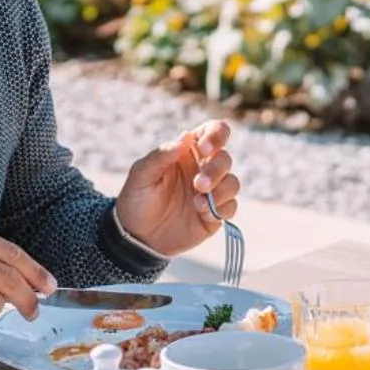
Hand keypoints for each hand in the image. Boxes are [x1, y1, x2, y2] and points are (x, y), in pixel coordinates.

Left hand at [116, 120, 239, 258]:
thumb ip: (162, 154)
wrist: (138, 237)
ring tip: (198, 203)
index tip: (205, 148)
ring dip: (220, 190)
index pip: (213, 132)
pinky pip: (231, 206)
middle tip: (198, 184)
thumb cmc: (137, 199)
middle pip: (225, 159)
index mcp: (187, 152)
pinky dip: (221, 209)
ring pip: (232, 182)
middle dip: (216, 170)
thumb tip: (186, 136)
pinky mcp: (215, 214)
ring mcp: (211, 192)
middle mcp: (203, 169)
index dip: (216, 135)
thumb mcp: (142, 174)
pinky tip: (202, 214)